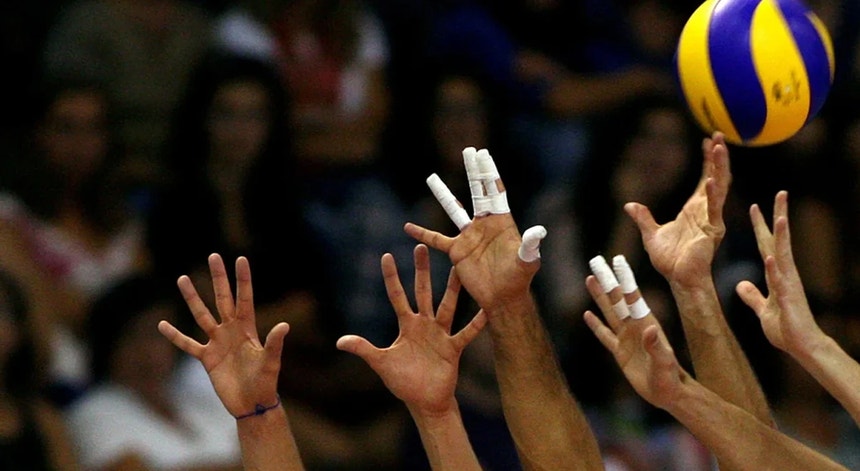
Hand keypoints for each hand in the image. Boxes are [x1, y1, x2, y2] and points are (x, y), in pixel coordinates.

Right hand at [157, 254, 287, 417]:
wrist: (251, 404)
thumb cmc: (265, 382)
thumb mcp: (271, 362)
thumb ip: (274, 343)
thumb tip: (284, 325)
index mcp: (248, 328)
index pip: (244, 298)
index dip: (243, 279)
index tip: (240, 258)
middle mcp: (231, 330)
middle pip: (222, 298)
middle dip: (218, 278)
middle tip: (213, 256)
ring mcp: (217, 342)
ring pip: (202, 315)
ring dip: (192, 298)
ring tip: (182, 278)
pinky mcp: (207, 358)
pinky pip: (187, 344)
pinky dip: (175, 336)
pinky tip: (162, 324)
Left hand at [336, 244, 486, 415]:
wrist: (425, 401)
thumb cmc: (403, 382)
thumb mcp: (381, 363)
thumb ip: (364, 349)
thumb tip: (340, 341)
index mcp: (407, 325)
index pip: (397, 296)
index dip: (391, 277)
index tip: (387, 256)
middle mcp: (424, 324)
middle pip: (423, 292)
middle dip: (422, 270)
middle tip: (421, 247)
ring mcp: (440, 334)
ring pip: (447, 306)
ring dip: (453, 288)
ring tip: (459, 269)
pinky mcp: (453, 348)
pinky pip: (466, 333)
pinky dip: (476, 323)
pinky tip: (486, 309)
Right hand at [405, 147, 545, 314]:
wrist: (502, 297)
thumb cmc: (518, 279)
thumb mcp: (527, 261)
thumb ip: (530, 246)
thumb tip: (540, 231)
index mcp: (501, 221)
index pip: (495, 191)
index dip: (490, 173)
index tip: (484, 154)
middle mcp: (484, 224)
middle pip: (477, 191)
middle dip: (473, 171)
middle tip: (469, 151)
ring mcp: (469, 236)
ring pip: (454, 209)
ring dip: (443, 194)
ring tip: (431, 177)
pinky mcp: (457, 250)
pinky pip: (436, 238)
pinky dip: (423, 233)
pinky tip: (408, 228)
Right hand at [583, 255, 688, 409]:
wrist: (669, 393)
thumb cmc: (670, 378)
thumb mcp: (664, 363)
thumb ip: (655, 346)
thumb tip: (648, 329)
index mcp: (646, 324)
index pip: (631, 297)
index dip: (624, 279)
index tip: (616, 261)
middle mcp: (635, 326)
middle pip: (616, 299)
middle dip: (606, 281)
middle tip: (596, 262)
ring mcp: (626, 338)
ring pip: (609, 312)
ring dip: (599, 296)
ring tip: (590, 279)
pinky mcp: (620, 352)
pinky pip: (605, 335)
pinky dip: (595, 325)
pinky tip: (587, 314)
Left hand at [625, 132, 730, 286]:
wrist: (678, 279)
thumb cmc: (669, 260)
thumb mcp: (651, 234)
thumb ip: (643, 218)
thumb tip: (630, 205)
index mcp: (695, 210)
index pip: (705, 179)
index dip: (708, 161)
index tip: (709, 141)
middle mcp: (706, 211)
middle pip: (716, 177)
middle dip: (719, 156)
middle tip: (720, 135)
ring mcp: (711, 219)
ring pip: (719, 188)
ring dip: (720, 167)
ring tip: (719, 147)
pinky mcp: (712, 231)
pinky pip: (713, 210)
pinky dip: (712, 194)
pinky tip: (711, 180)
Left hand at [735, 191, 826, 356]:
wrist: (802, 347)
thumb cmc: (785, 329)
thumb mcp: (762, 309)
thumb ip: (752, 295)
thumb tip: (741, 284)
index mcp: (776, 275)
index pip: (766, 244)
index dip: (760, 226)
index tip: (754, 206)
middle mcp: (784, 274)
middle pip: (779, 240)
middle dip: (778, 217)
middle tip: (780, 193)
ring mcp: (789, 285)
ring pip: (784, 255)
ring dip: (782, 236)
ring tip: (780, 215)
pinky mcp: (789, 299)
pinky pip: (780, 281)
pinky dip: (775, 268)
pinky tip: (770, 256)